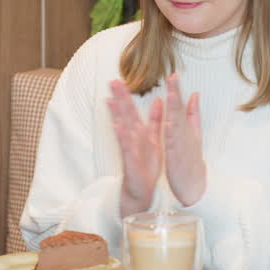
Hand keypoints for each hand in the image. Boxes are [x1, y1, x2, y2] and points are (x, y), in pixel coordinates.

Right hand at [108, 79, 161, 216]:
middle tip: (112, 82)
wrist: (142, 189)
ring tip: (110, 100)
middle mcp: (132, 138)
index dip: (127, 96)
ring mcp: (130, 149)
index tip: (121, 80)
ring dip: (116, 115)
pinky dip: (123, 137)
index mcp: (139, 132)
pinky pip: (126, 147)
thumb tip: (159, 101)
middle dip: (119, 99)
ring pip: (122, 128)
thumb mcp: (153, 138)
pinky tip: (118, 127)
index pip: (132, 110)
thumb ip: (155, 120)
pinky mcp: (130, 161)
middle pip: (125, 115)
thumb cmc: (146, 165)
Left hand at [161, 74, 205, 205]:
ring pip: (176, 123)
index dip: (177, 90)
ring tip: (170, 93)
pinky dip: (168, 130)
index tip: (173, 74)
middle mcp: (184, 133)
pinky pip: (170, 142)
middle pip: (179, 110)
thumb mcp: (194, 134)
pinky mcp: (176, 155)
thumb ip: (193, 114)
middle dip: (176, 93)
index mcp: (185, 127)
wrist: (193, 185)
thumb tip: (195, 94)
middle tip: (173, 76)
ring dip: (174, 108)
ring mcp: (181, 144)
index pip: (180, 105)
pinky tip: (166, 120)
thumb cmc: (191, 159)